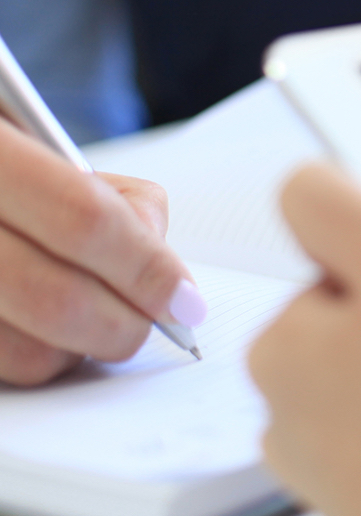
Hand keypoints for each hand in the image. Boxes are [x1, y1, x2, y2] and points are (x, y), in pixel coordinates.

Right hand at [0, 120, 202, 384]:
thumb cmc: (8, 159)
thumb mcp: (56, 147)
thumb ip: (117, 199)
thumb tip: (165, 278)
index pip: (84, 219)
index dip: (146, 265)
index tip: (187, 298)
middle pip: (57, 299)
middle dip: (126, 324)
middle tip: (158, 320)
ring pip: (28, 354)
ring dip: (81, 348)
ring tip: (90, 312)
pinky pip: (4, 368)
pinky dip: (39, 357)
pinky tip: (42, 325)